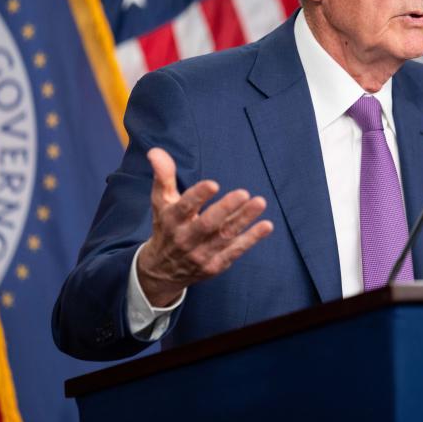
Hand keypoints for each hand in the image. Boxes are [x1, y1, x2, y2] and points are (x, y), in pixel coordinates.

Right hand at [136, 148, 272, 305]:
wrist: (161, 270)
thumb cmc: (166, 226)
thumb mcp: (161, 202)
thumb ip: (163, 176)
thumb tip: (156, 151)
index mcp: (172, 220)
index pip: (184, 207)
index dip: (198, 196)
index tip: (213, 184)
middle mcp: (185, 238)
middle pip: (207, 224)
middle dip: (225, 209)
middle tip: (244, 192)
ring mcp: (201, 254)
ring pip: (225, 236)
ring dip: (243, 219)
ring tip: (260, 202)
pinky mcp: (215, 265)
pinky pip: (235, 251)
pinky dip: (251, 239)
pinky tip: (266, 225)